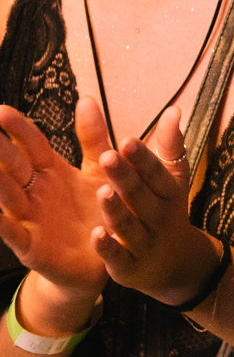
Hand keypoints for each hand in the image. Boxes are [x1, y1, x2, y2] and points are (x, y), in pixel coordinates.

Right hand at [0, 100, 110, 296]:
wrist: (101, 258)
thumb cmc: (97, 210)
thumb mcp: (99, 170)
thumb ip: (92, 138)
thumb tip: (85, 98)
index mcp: (50, 171)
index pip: (29, 145)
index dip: (17, 129)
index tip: (2, 110)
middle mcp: (35, 192)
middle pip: (13, 166)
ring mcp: (29, 218)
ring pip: (7, 196)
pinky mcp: (31, 245)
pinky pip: (13, 233)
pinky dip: (2, 224)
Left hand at [90, 108, 227, 306]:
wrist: (172, 265)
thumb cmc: (165, 212)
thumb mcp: (171, 181)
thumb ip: (168, 147)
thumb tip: (173, 109)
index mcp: (169, 193)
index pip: (158, 173)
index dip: (144, 159)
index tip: (127, 141)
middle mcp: (159, 217)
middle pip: (142, 196)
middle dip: (127, 177)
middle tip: (109, 156)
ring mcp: (145, 243)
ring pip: (130, 226)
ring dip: (117, 210)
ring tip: (103, 191)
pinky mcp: (129, 267)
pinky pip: (118, 258)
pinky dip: (109, 249)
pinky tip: (96, 236)